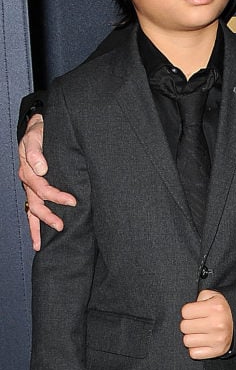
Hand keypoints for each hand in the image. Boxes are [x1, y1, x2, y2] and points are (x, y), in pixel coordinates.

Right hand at [18, 114, 76, 249]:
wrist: (39, 127)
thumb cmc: (40, 131)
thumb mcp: (36, 136)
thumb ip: (36, 151)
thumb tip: (41, 169)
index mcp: (28, 169)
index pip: (42, 189)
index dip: (56, 196)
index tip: (73, 201)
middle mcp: (28, 180)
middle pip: (36, 203)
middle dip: (48, 216)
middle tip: (62, 225)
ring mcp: (30, 186)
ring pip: (32, 210)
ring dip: (38, 225)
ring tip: (43, 242)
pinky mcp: (35, 189)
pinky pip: (32, 208)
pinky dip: (34, 224)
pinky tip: (38, 239)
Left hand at [180, 290, 232, 358]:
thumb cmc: (220, 309)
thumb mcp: (212, 296)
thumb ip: (198, 298)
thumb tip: (188, 311)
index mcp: (216, 307)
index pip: (185, 312)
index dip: (188, 311)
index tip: (195, 312)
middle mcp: (217, 323)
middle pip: (184, 327)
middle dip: (189, 324)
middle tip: (197, 323)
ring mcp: (218, 339)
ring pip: (187, 341)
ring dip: (191, 337)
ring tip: (200, 332)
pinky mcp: (217, 351)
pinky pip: (193, 353)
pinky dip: (196, 348)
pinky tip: (203, 341)